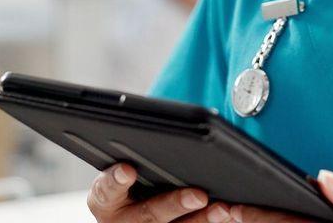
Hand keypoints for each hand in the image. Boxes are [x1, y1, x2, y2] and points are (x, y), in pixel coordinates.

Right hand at [87, 163, 233, 222]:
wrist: (131, 207)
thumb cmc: (132, 179)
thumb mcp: (126, 166)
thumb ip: (136, 153)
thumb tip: (155, 120)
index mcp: (106, 200)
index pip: (105, 190)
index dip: (115, 180)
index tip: (127, 169)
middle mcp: (122, 221)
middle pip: (148, 216)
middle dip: (175, 205)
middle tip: (199, 195)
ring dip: (200, 220)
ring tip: (221, 208)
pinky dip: (208, 222)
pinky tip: (228, 213)